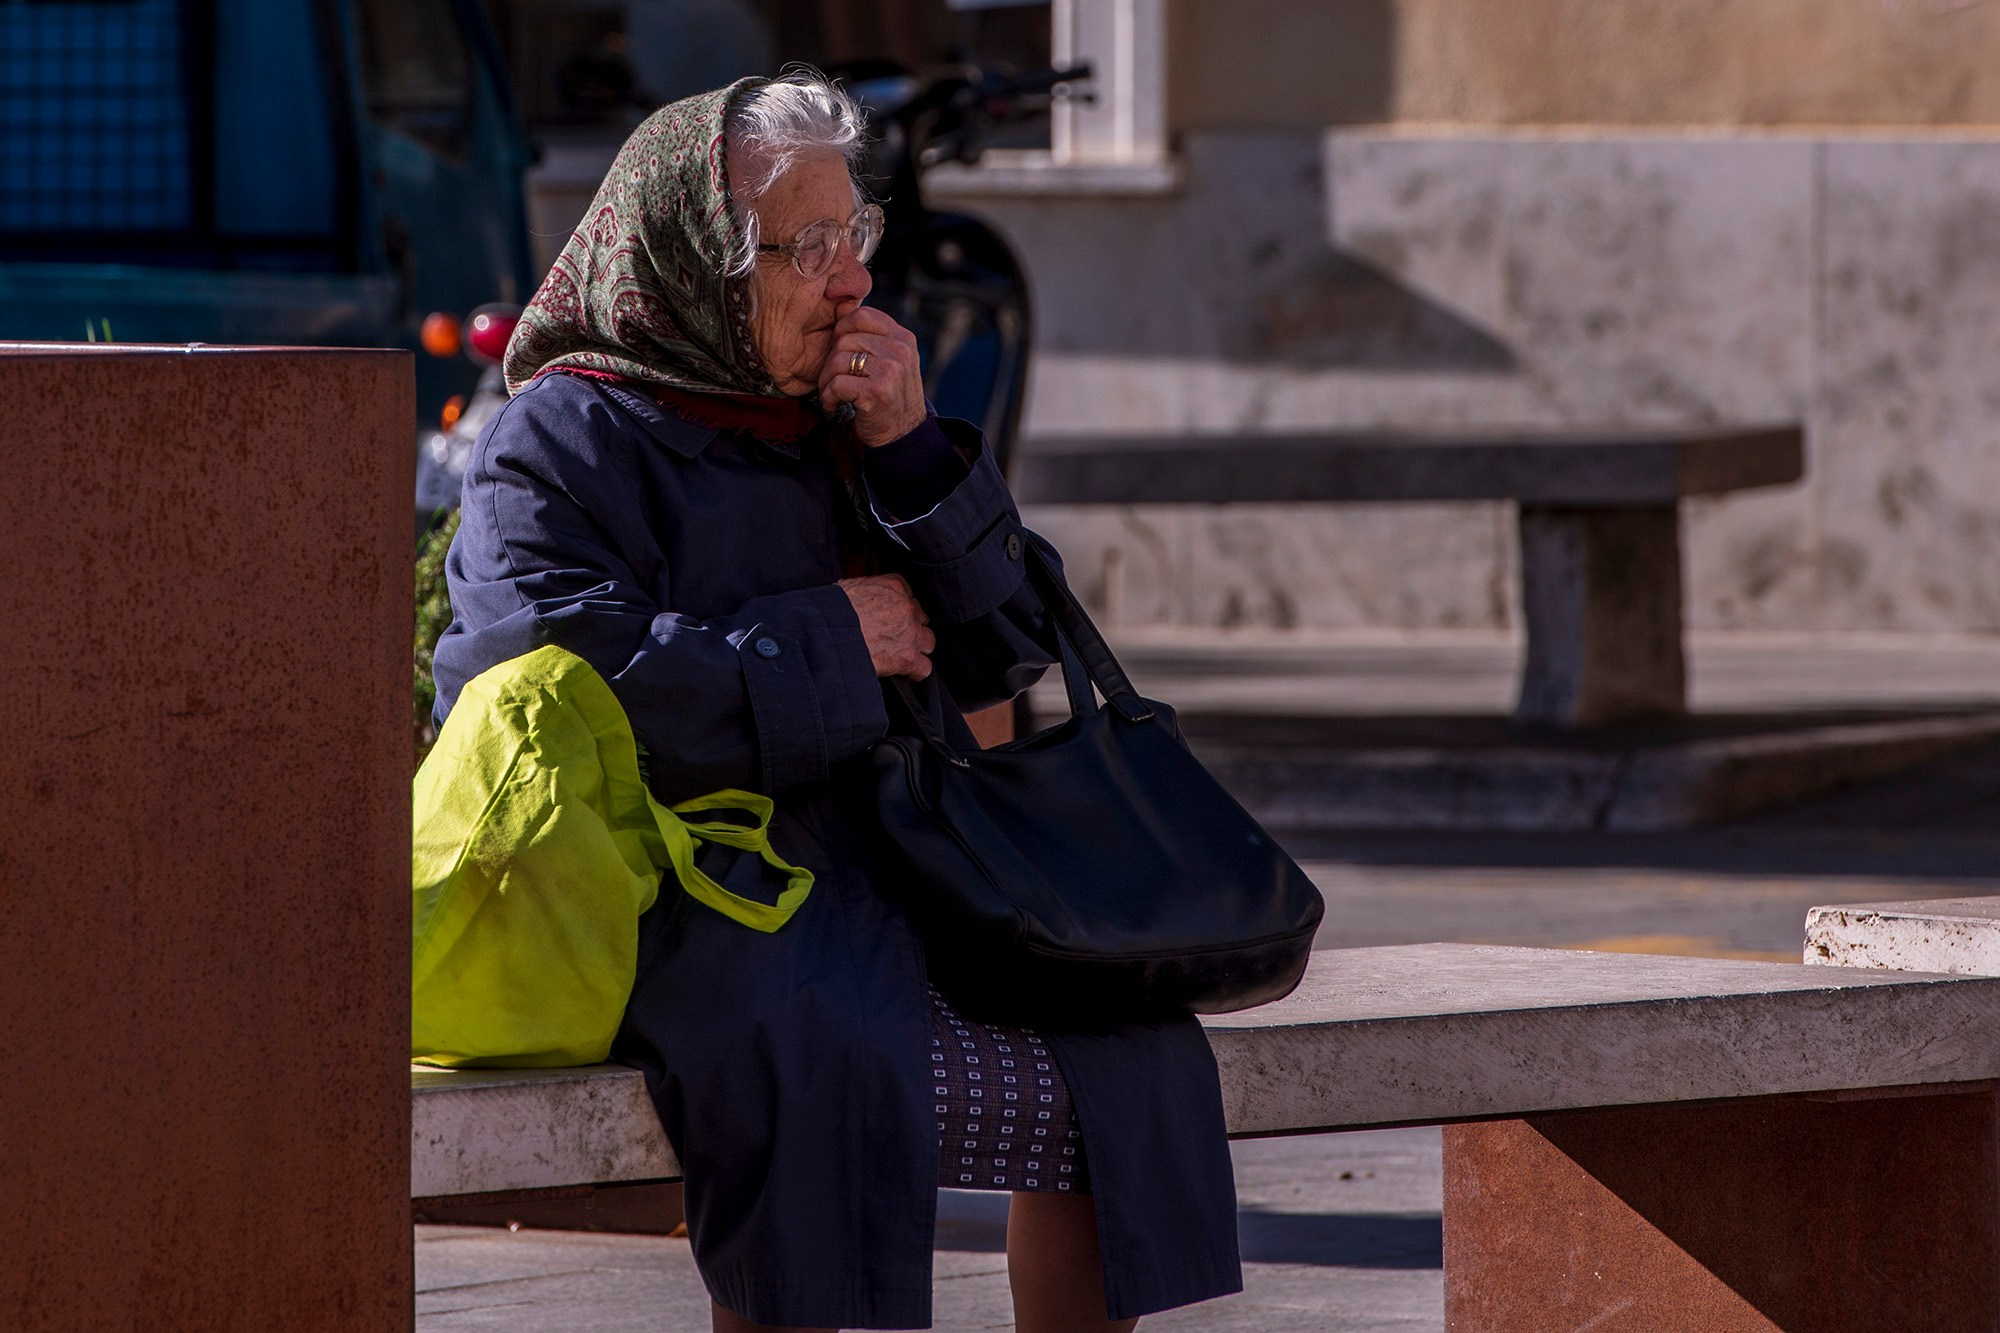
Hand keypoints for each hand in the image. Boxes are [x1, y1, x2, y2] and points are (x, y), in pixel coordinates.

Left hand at [818, 307, 927, 446]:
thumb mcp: (888, 360)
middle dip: (831, 361)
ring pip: (839, 360)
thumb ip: (869, 335)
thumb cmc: (889, 396)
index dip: (842, 330)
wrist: (904, 434)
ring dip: (827, 380)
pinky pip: (838, 383)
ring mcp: (891, 370)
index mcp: (902, 338)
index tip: (841, 353)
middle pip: (845, 338)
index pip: (861, 315)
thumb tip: (840, 306)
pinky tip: (834, 404)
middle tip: (833, 380)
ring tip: (833, 394)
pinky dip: (829, 396)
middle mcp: (900, 350)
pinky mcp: (878, 392)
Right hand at [838, 573, 935, 678]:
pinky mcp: (907, 657)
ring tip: (902, 654)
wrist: (829, 633)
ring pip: (928, 641)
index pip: (908, 595)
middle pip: (920, 618)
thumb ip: (866, 589)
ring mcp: (910, 633)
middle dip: (910, 627)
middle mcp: (907, 607)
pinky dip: (917, 672)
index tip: (891, 616)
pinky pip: (924, 668)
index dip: (900, 608)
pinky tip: (907, 674)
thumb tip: (863, 595)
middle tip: (894, 636)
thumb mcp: (850, 587)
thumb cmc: (833, 611)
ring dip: (917, 648)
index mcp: (894, 587)